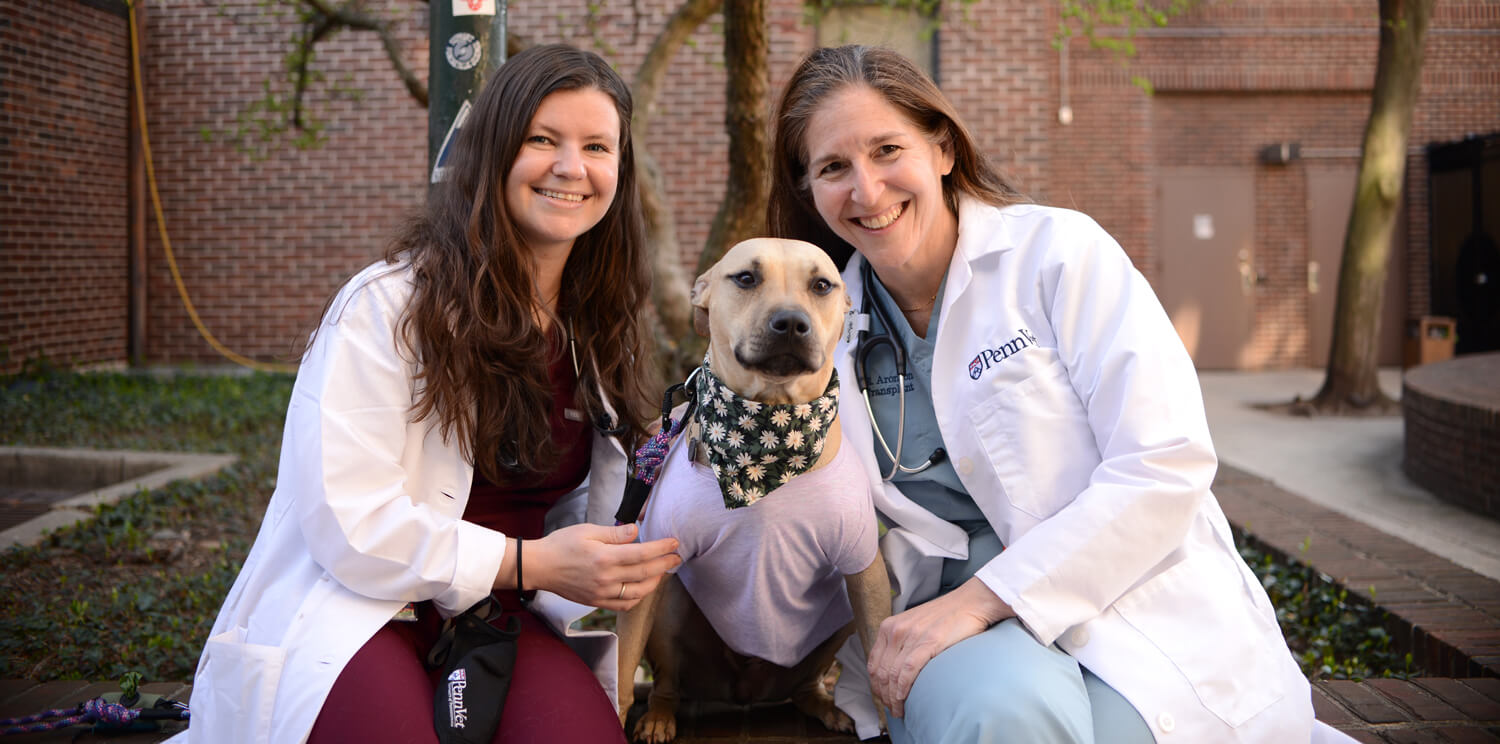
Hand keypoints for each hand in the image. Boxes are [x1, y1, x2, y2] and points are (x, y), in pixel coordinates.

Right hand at [524, 523, 680, 610]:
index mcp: (605, 558)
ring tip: (663, 572)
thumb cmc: (561, 545)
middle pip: (645, 573)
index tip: (674, 543)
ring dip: (655, 582)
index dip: (661, 549)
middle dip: (665, 565)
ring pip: (638, 592)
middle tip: (677, 558)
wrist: (539, 567)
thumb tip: (636, 531)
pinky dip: (638, 598)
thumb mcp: (587, 530)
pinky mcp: (597, 602)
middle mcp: (606, 578)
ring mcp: (602, 593)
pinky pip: (624, 604)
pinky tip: (643, 588)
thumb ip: (614, 534)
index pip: (642, 553)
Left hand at [867, 578, 1012, 717]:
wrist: (971, 602)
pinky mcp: (927, 642)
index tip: (884, 698)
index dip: (876, 686)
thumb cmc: (946, 617)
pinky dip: (902, 691)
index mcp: (889, 626)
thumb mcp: (915, 626)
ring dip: (893, 698)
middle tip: (893, 709)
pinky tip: (904, 701)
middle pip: (880, 673)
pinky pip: (907, 672)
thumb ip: (902, 643)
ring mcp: (910, 636)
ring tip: (899, 711)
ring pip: (892, 676)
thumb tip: (897, 669)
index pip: (874, 664)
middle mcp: (895, 630)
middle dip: (884, 696)